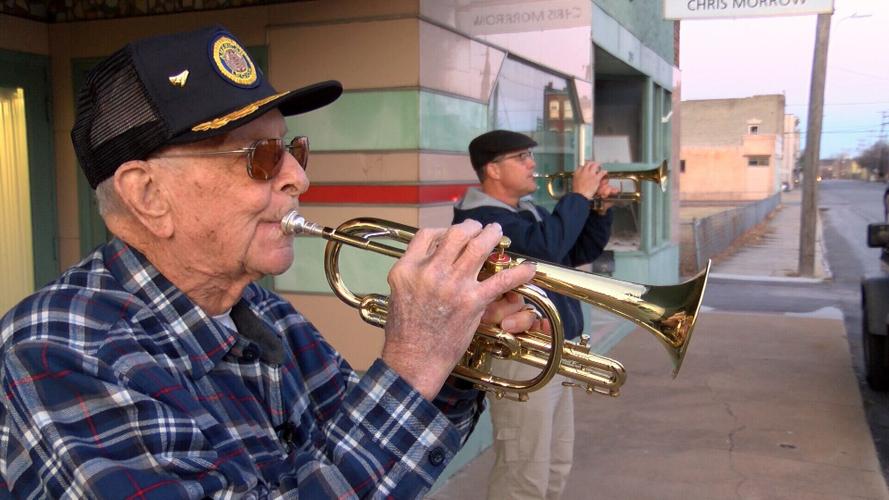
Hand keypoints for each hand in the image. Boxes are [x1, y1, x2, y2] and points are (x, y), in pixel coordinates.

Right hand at [382, 220, 535, 399]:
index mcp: (407, 269)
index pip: (427, 234)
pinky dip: (518, 273)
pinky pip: (500, 280)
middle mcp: (429, 272)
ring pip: (478, 247)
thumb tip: (429, 259)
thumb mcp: (398, 293)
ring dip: (492, 236)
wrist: (412, 361)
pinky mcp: (472, 302)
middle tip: (481, 228)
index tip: (452, 235)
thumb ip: (413, 273)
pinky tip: (529, 269)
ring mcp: (452, 285)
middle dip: (472, 227)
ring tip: (498, 233)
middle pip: (456, 234)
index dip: (443, 230)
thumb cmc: (404, 333)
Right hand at [571, 161, 607, 199]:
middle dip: (592, 163)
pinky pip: (601, 172)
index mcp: (577, 172)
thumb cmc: (577, 191)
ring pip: (595, 165)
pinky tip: (605, 172)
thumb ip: (577, 177)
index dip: (585, 165)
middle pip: (589, 163)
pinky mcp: (596, 178)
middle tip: (594, 164)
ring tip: (599, 166)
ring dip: (598, 165)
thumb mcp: (575, 182)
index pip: (582, 166)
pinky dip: (604, 172)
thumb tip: (579, 176)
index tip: (587, 166)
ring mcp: (590, 174)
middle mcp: (583, 171)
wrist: (580, 195)